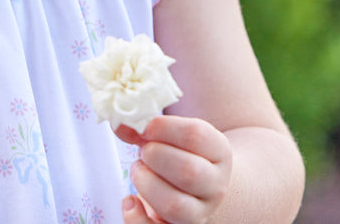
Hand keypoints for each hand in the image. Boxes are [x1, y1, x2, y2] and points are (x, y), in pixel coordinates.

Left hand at [115, 115, 231, 223]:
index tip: (145, 126)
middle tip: (143, 151)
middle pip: (188, 172)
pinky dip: (136, 218)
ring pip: (174, 206)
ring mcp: (199, 212)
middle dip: (156, 156)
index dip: (164, 127)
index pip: (196, 135)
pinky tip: (130, 200)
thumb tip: (121, 125)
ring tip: (138, 171)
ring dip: (146, 184)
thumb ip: (144, 129)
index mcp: (218, 152)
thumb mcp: (171, 137)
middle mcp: (215, 185)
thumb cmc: (179, 155)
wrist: (196, 188)